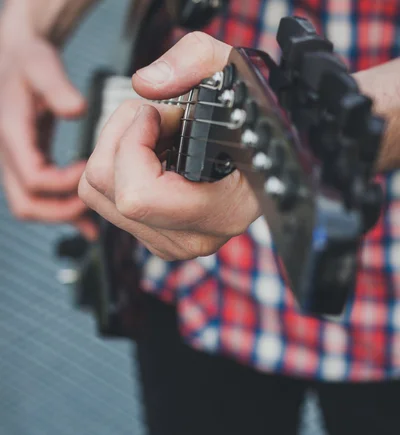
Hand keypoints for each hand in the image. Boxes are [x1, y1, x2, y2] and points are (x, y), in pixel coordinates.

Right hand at [0, 34, 96, 238]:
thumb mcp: (41, 65)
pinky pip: (40, 198)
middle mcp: (10, 155)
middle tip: (91, 205)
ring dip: (61, 216)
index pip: (33, 178)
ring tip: (93, 220)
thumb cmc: (27, 62)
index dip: (63, 183)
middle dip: (60, 212)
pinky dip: (62, 211)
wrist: (16, 61)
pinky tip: (86, 220)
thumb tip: (77, 109)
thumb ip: (57, 87)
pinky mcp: (29, 165)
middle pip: (26, 204)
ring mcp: (17, 164)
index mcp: (11, 134)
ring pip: (31, 206)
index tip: (87, 170)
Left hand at [79, 33, 260, 259]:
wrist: (264, 157)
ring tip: (153, 134)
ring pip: (97, 195)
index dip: (134, 144)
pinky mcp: (154, 237)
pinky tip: (149, 154)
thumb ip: (195, 61)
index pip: (139, 196)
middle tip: (156, 117)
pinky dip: (117, 168)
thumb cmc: (252, 122)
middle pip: (109, 191)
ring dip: (116, 150)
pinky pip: (104, 201)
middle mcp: (195, 239)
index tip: (157, 115)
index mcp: (223, 211)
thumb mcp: (236, 72)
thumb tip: (145, 84)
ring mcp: (172, 244)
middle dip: (121, 137)